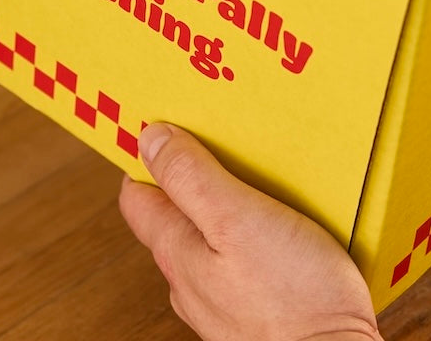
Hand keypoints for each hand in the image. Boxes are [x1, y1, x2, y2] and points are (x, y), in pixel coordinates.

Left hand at [119, 123, 381, 340]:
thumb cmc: (292, 298)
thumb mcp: (237, 218)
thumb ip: (192, 178)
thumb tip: (150, 138)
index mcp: (178, 252)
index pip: (138, 195)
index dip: (148, 155)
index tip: (162, 121)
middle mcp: (191, 281)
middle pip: (176, 214)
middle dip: (190, 174)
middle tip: (216, 135)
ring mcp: (223, 300)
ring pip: (212, 238)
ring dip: (226, 203)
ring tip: (256, 171)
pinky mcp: (259, 309)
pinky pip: (246, 258)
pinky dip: (255, 231)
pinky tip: (284, 219)